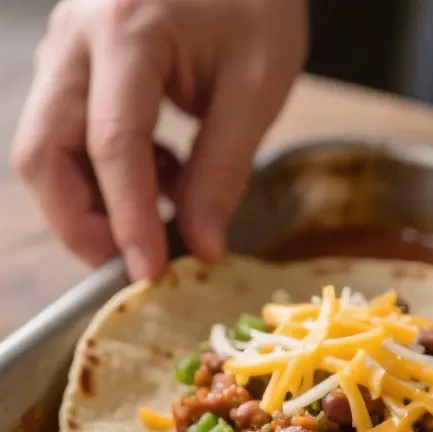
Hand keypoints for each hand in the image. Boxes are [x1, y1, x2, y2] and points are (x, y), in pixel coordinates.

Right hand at [12, 0, 306, 279]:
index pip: (113, 145)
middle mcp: (76, 34)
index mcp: (126, 27)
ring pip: (42, 147)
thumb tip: (201, 247)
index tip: (149, 273)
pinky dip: (100, 174)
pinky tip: (160, 176)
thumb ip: (224, 169)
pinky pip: (63, 133)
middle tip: (130, 263)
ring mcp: (63, 45)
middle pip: (43, 151)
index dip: (128, 220)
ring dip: (89, 202)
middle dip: (80, 223)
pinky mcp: (69, 61)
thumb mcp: (258, 84)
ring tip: (159, 214)